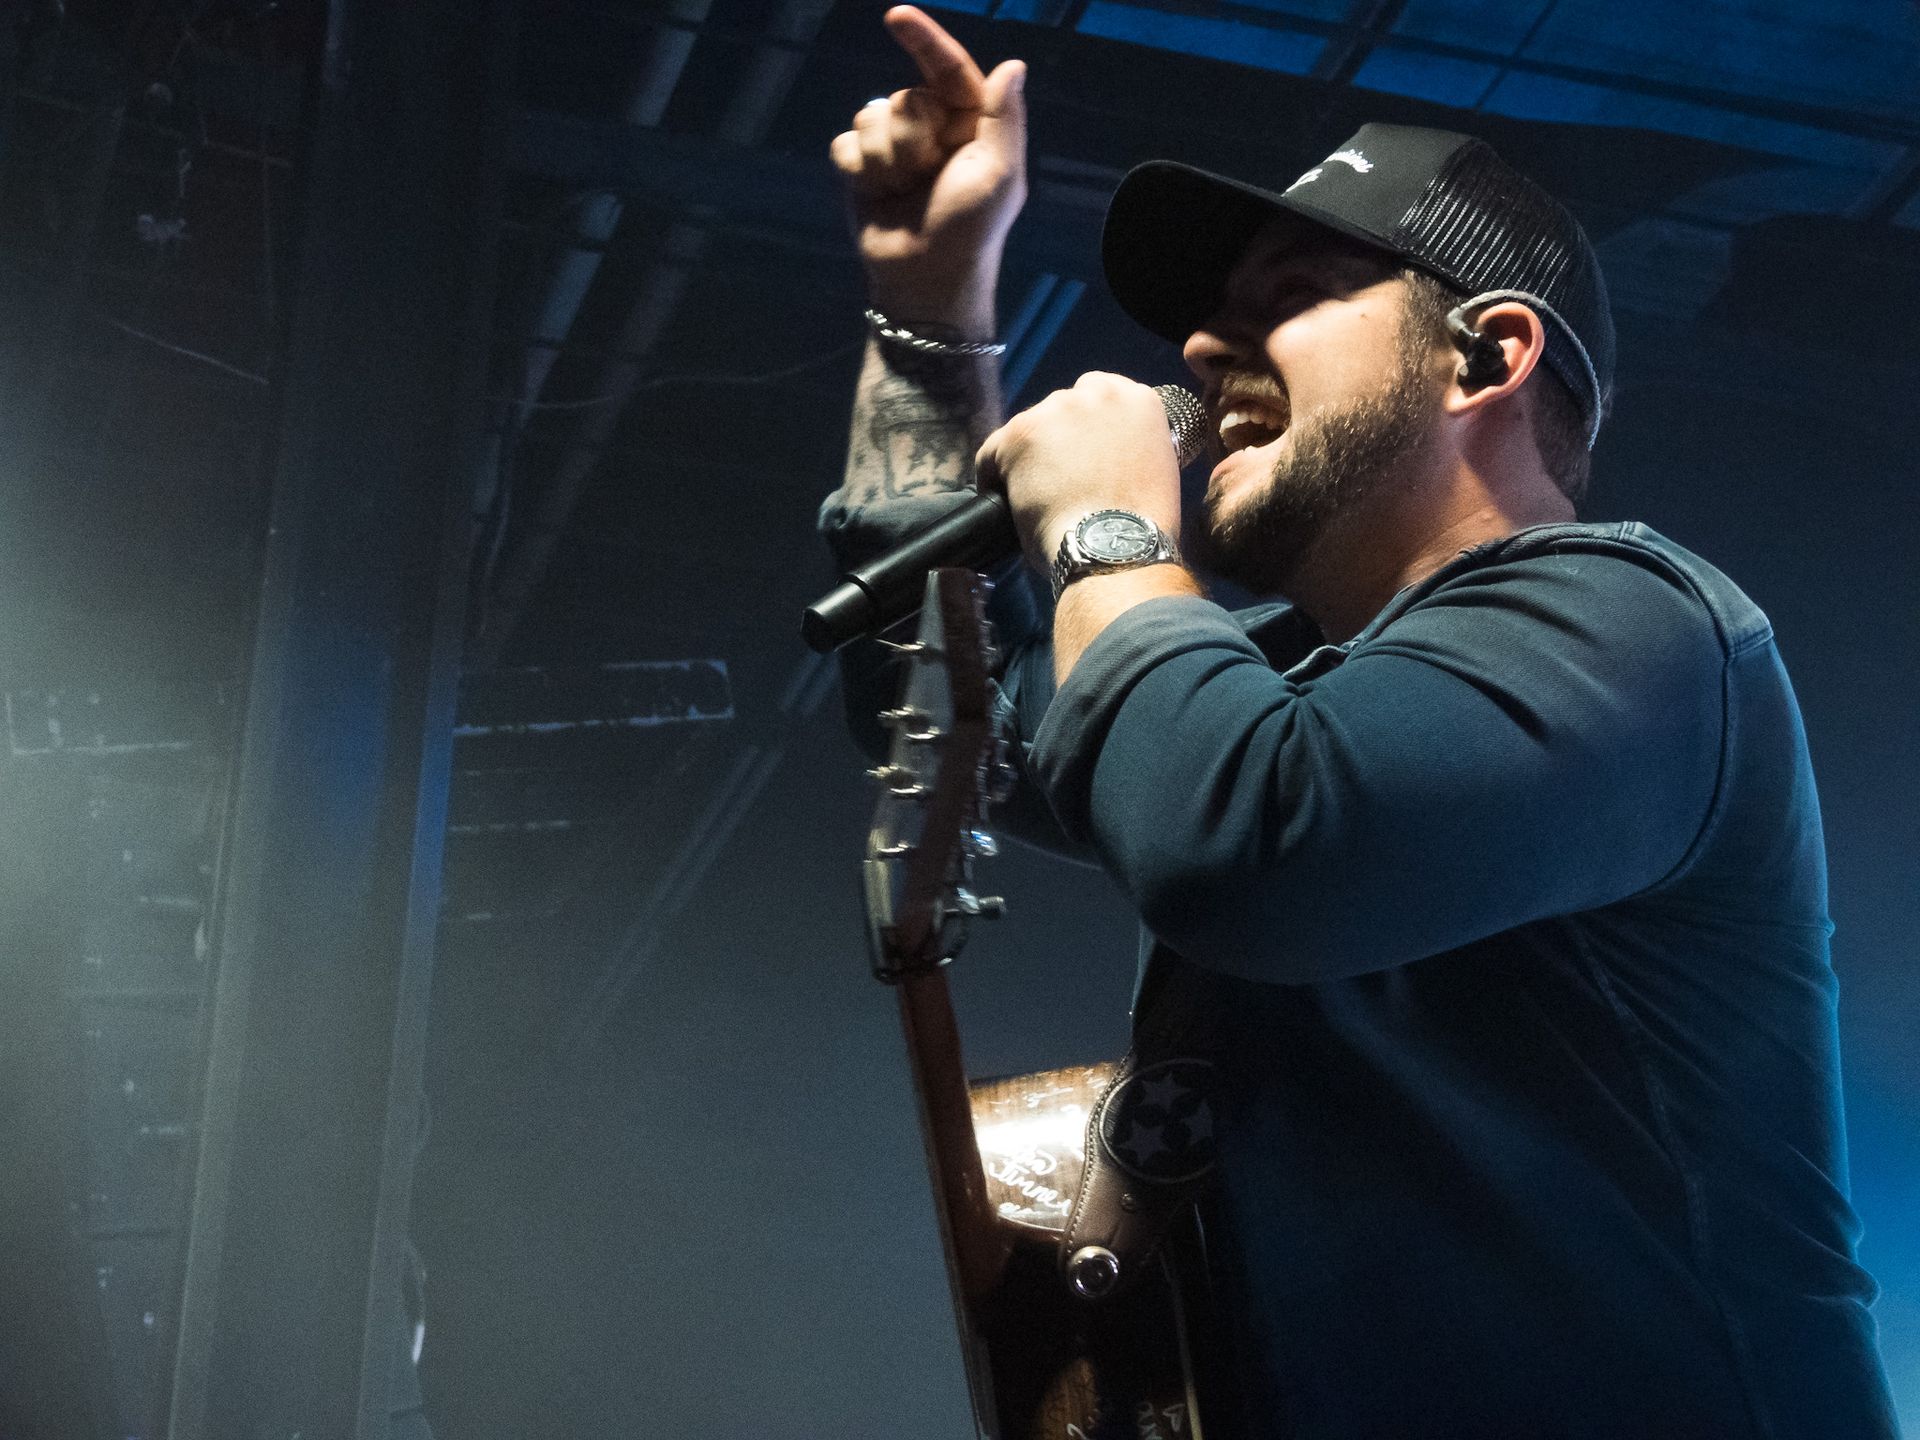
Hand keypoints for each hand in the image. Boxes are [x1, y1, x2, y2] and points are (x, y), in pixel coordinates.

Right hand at [828, 6, 1026, 331]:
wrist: (923, 278)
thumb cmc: (969, 230)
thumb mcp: (999, 174)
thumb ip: (1004, 118)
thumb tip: (1012, 65)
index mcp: (969, 124)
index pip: (946, 69)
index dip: (923, 40)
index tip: (897, 17)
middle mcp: (931, 129)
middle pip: (900, 97)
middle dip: (909, 136)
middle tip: (926, 175)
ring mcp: (894, 148)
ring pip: (868, 117)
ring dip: (884, 158)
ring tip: (903, 191)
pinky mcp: (862, 169)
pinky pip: (845, 144)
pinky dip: (858, 170)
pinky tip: (877, 196)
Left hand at [976, 374, 1182, 569]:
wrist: (1113, 549)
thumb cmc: (1138, 527)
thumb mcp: (1153, 470)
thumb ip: (1127, 447)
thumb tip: (1101, 456)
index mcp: (1137, 401)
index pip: (1097, 394)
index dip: (1083, 428)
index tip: (1079, 453)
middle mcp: (1097, 394)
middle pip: (1060, 410)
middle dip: (1056, 441)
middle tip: (1058, 481)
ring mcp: (1055, 410)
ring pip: (1027, 431)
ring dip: (1028, 459)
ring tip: (1036, 497)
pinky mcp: (1019, 434)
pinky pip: (993, 452)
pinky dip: (995, 476)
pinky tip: (1007, 501)